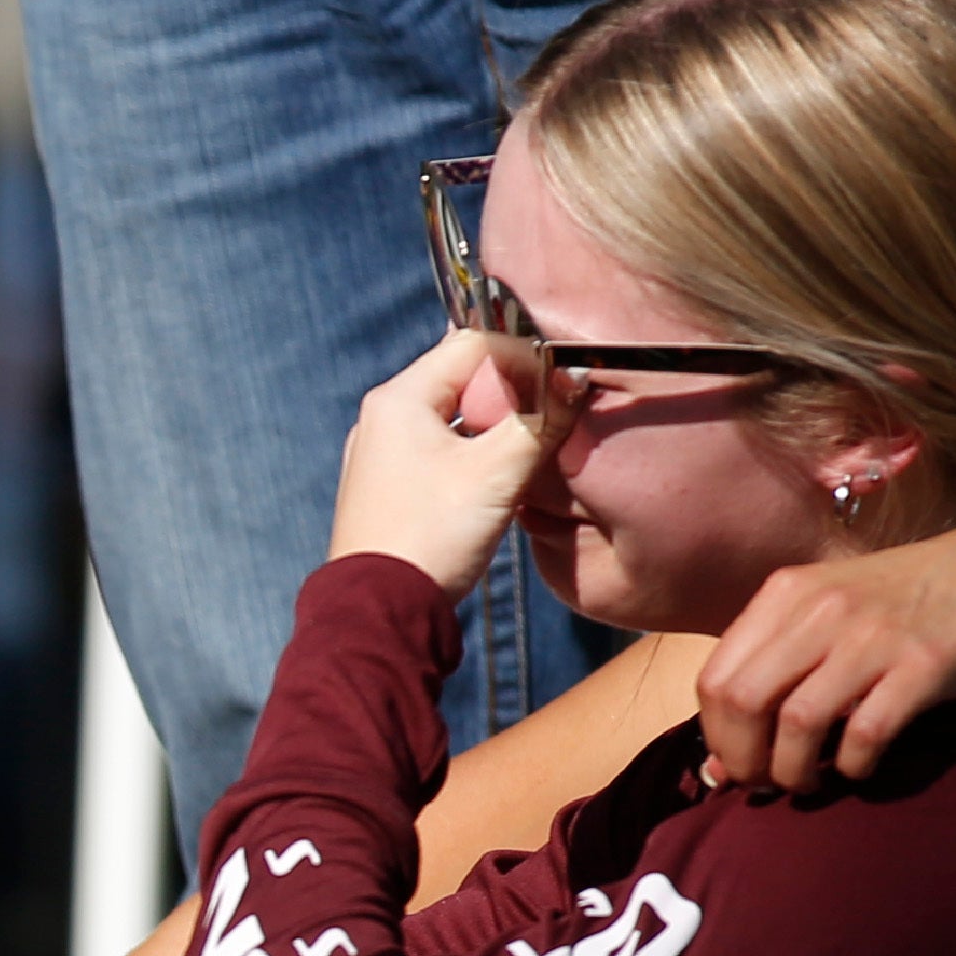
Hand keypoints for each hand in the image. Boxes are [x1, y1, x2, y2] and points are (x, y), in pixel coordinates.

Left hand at [327, 328, 574, 592]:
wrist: (380, 611)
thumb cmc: (432, 537)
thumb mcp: (498, 474)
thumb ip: (540, 422)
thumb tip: (576, 381)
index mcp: (399, 398)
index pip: (474, 344)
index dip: (523, 357)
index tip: (558, 384)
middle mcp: (382, 416)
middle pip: (462, 376)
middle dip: (511, 390)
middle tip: (550, 412)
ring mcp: (381, 451)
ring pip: (453, 414)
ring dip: (494, 424)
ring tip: (530, 445)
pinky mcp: (388, 485)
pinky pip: (439, 447)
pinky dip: (472, 451)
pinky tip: (499, 475)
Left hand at [697, 512, 955, 792]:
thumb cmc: (901, 602)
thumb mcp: (826, 614)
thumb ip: (771, 674)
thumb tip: (715, 768)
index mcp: (786, 595)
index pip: (713, 679)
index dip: (715, 736)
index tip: (736, 763)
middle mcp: (821, 611)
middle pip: (742, 702)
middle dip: (744, 760)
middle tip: (765, 784)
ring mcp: (873, 637)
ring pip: (797, 721)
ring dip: (792, 771)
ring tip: (807, 784)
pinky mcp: (924, 666)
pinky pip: (866, 733)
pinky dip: (852, 765)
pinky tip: (858, 768)